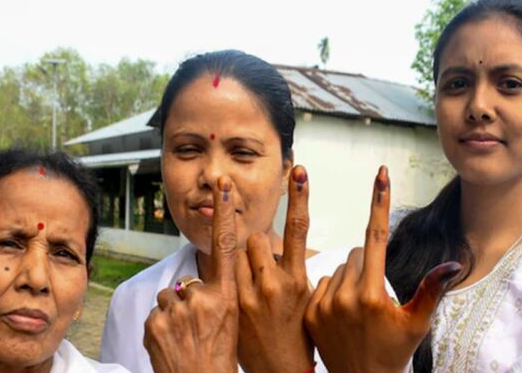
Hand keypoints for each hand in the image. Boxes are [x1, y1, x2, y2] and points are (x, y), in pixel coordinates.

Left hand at [144, 176, 238, 372]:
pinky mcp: (155, 322)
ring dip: (173, 314)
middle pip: (187, 283)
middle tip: (197, 329)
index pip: (225, 247)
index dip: (223, 213)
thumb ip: (217, 295)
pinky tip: (171, 344)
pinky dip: (160, 327)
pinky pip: (155, 313)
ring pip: (169, 297)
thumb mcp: (231, 321)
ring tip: (184, 338)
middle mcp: (204, 299)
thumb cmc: (219, 357)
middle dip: (188, 301)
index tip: (220, 184)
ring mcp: (178, 311)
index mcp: (228, 297)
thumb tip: (195, 284)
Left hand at [236, 166, 314, 372]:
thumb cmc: (298, 337)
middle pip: (253, 239)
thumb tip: (295, 250)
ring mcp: (246, 296)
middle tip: (259, 275)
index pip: (299, 229)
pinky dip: (217, 287)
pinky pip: (214, 278)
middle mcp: (272, 284)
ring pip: (231, 256)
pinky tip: (228, 311)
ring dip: (236, 267)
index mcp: (297, 280)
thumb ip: (299, 272)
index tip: (299, 169)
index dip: (300, 196)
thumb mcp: (307, 301)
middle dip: (253, 249)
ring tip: (246, 295)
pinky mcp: (225, 307)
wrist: (280, 372)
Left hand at [304, 166, 460, 372]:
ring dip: (348, 279)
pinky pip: (321, 283)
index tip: (380, 174)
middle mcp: (346, 296)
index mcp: (374, 295)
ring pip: (338, 268)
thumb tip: (453, 264)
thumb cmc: (393, 352)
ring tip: (357, 309)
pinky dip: (331, 290)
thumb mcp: (416, 323)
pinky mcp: (309, 311)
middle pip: (355, 254)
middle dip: (366, 264)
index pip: (376, 237)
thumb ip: (431, 290)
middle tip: (374, 295)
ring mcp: (323, 304)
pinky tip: (340, 313)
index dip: (379, 202)